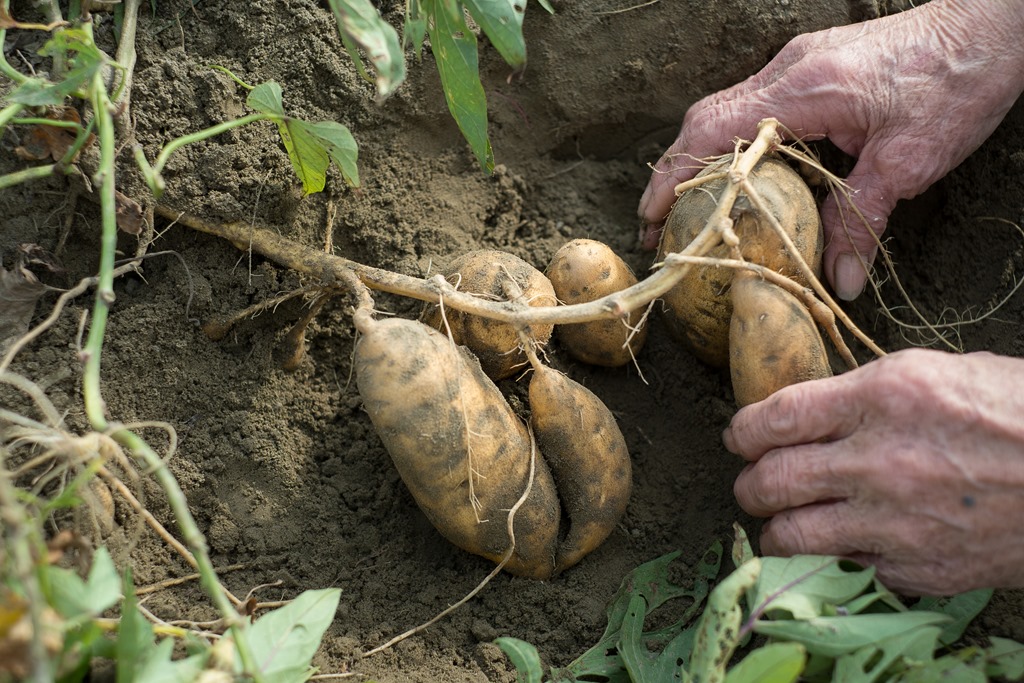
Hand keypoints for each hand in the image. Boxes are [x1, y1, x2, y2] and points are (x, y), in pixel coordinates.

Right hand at [638, 0, 1023, 300]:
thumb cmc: (958, 80)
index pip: (710, 131)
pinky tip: (742, 181)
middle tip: (661, 228)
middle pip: (704, 120)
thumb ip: (863, 223)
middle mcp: (788, 71)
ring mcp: (797, 65)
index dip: (671, 178)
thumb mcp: (909, 162)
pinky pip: (753, 107)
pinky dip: (733, 147)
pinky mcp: (812, 69)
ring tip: (692, 212)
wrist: (996, 22)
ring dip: (700, 161)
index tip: (650, 220)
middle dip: (673, 175)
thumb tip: (839, 282)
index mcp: (801, 89)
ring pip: (725, 112)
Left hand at [722, 349, 1023, 594]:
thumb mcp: (937, 374)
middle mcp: (878, 461)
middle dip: (750, 483)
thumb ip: (865, 394)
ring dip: (776, 528)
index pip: (774, 417)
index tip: (738, 436)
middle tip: (754, 482)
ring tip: (782, 520)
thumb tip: (810, 413)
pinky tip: (844, 542)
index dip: (742, 430)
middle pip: (770, 480)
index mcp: (882, 398)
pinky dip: (835, 556)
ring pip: (792, 536)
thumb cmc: (1017, 411)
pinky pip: (846, 566)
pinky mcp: (918, 567)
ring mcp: (896, 521)